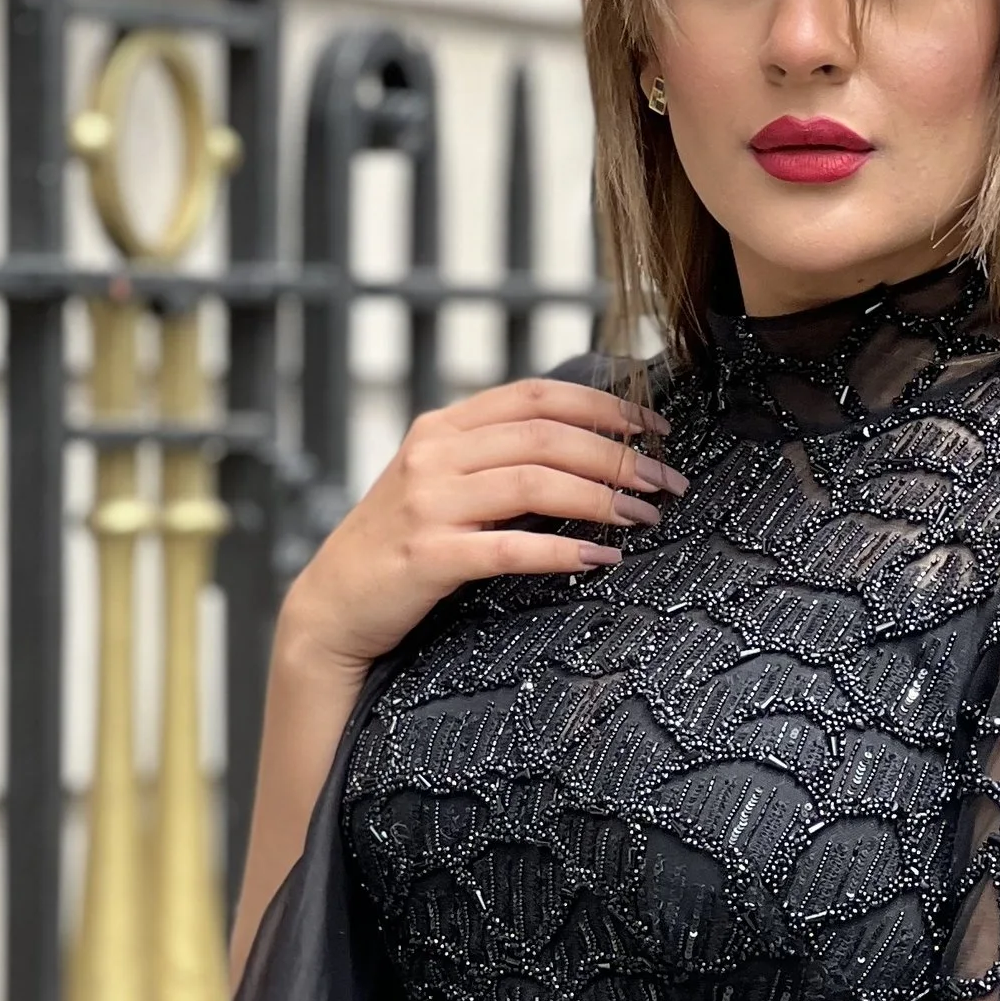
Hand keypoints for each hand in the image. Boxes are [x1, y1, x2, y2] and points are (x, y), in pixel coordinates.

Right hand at [281, 374, 684, 676]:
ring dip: (603, 497)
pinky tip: (602, 559)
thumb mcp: (442, 484)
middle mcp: (434, 455)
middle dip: (618, 455)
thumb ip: (496, 460)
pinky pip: (511, 548)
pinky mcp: (428, 558)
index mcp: (443, 427)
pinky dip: (564, 552)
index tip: (654, 428)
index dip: (604, 406)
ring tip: (645, 517)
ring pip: (535, 483)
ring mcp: (428, 505)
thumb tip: (585, 452)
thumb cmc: (401, 547)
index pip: (537, 395)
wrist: (333, 605)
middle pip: (547, 436)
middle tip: (666, 482)